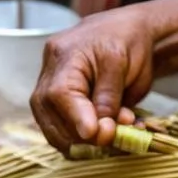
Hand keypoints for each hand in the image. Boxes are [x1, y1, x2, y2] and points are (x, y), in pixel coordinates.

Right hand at [30, 7, 155, 153]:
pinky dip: (85, 143)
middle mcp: (49, 74)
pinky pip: (64, 133)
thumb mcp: (122, 64)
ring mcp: (51, 91)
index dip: (76, 120)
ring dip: (86, 144)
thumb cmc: (127, 41)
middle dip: (84, 137)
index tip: (99, 134)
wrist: (128, 33)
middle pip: (50, 118)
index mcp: (63, 56)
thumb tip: (96, 130)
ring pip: (54, 132)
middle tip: (117, 134)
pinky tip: (108, 136)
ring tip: (116, 134)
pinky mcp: (59, 107)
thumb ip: (108, 97)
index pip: (59, 95)